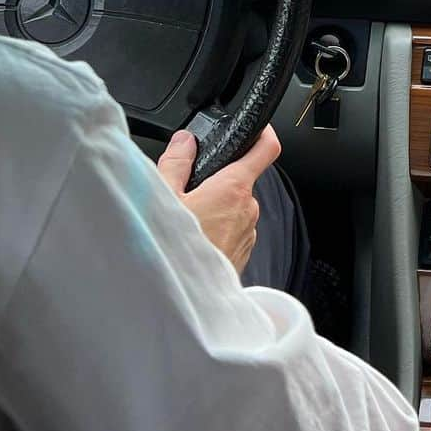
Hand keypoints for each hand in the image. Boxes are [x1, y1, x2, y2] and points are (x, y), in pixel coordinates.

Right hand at [157, 126, 281, 274]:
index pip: (266, 149)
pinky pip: (233, 231)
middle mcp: (248, 209)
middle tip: (190, 187)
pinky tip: (192, 239)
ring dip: (216, 207)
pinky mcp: (241, 255)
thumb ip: (176, 163)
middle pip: (241, 180)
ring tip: (186, 218)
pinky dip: (217, 229)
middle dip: (219, 179)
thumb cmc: (173, 252)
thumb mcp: (163, 198)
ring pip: (236, 208)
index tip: (256, 128)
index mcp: (234, 188)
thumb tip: (185, 141)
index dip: (263, 134)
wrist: (180, 302)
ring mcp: (247, 234)